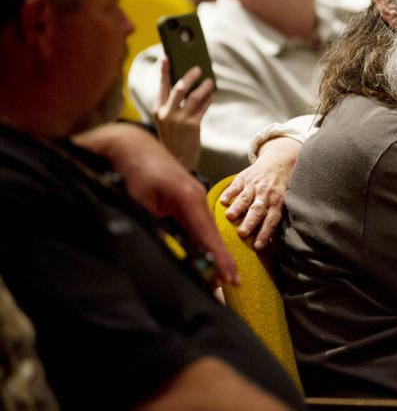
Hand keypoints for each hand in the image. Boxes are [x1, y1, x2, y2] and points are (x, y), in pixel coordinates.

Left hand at [75, 124, 237, 284]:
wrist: (131, 145)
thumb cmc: (136, 170)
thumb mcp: (141, 202)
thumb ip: (155, 228)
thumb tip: (165, 253)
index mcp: (190, 200)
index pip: (208, 236)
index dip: (220, 259)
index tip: (231, 279)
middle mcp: (198, 199)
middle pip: (211, 235)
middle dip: (219, 260)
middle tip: (226, 285)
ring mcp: (194, 198)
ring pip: (205, 230)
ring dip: (210, 252)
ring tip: (217, 276)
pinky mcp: (186, 199)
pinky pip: (197, 224)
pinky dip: (201, 241)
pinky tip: (202, 254)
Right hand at [154, 60, 214, 171]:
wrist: (177, 160)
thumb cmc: (173, 138)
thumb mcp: (168, 121)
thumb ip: (174, 105)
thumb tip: (190, 86)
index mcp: (157, 110)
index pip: (161, 86)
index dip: (164, 71)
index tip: (166, 57)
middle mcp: (166, 113)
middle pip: (179, 88)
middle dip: (190, 76)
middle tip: (198, 68)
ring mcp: (179, 120)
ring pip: (193, 97)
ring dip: (203, 87)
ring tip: (210, 81)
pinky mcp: (192, 125)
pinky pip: (202, 107)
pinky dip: (208, 99)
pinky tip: (212, 94)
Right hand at [220, 136, 302, 249]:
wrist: (279, 160)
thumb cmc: (280, 187)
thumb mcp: (283, 200)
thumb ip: (274, 218)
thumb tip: (273, 245)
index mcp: (277, 201)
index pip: (271, 219)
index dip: (265, 233)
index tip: (257, 246)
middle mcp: (266, 193)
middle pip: (258, 209)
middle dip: (250, 222)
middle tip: (242, 233)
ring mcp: (254, 184)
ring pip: (246, 197)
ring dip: (238, 207)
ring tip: (230, 217)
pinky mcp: (244, 177)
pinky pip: (236, 185)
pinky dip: (229, 192)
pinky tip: (223, 201)